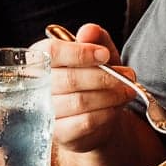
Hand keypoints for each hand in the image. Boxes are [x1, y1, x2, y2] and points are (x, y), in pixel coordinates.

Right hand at [39, 23, 154, 165]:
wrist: (96, 115)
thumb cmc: (92, 78)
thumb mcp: (98, 53)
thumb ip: (95, 38)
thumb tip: (88, 31)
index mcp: (40, 59)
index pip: (51, 52)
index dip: (79, 53)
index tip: (104, 55)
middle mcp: (36, 86)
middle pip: (69, 79)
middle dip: (104, 76)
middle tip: (128, 75)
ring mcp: (45, 112)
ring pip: (79, 101)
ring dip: (110, 95)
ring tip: (128, 90)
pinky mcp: (59, 134)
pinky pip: (85, 122)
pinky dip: (106, 113)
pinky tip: (116, 107)